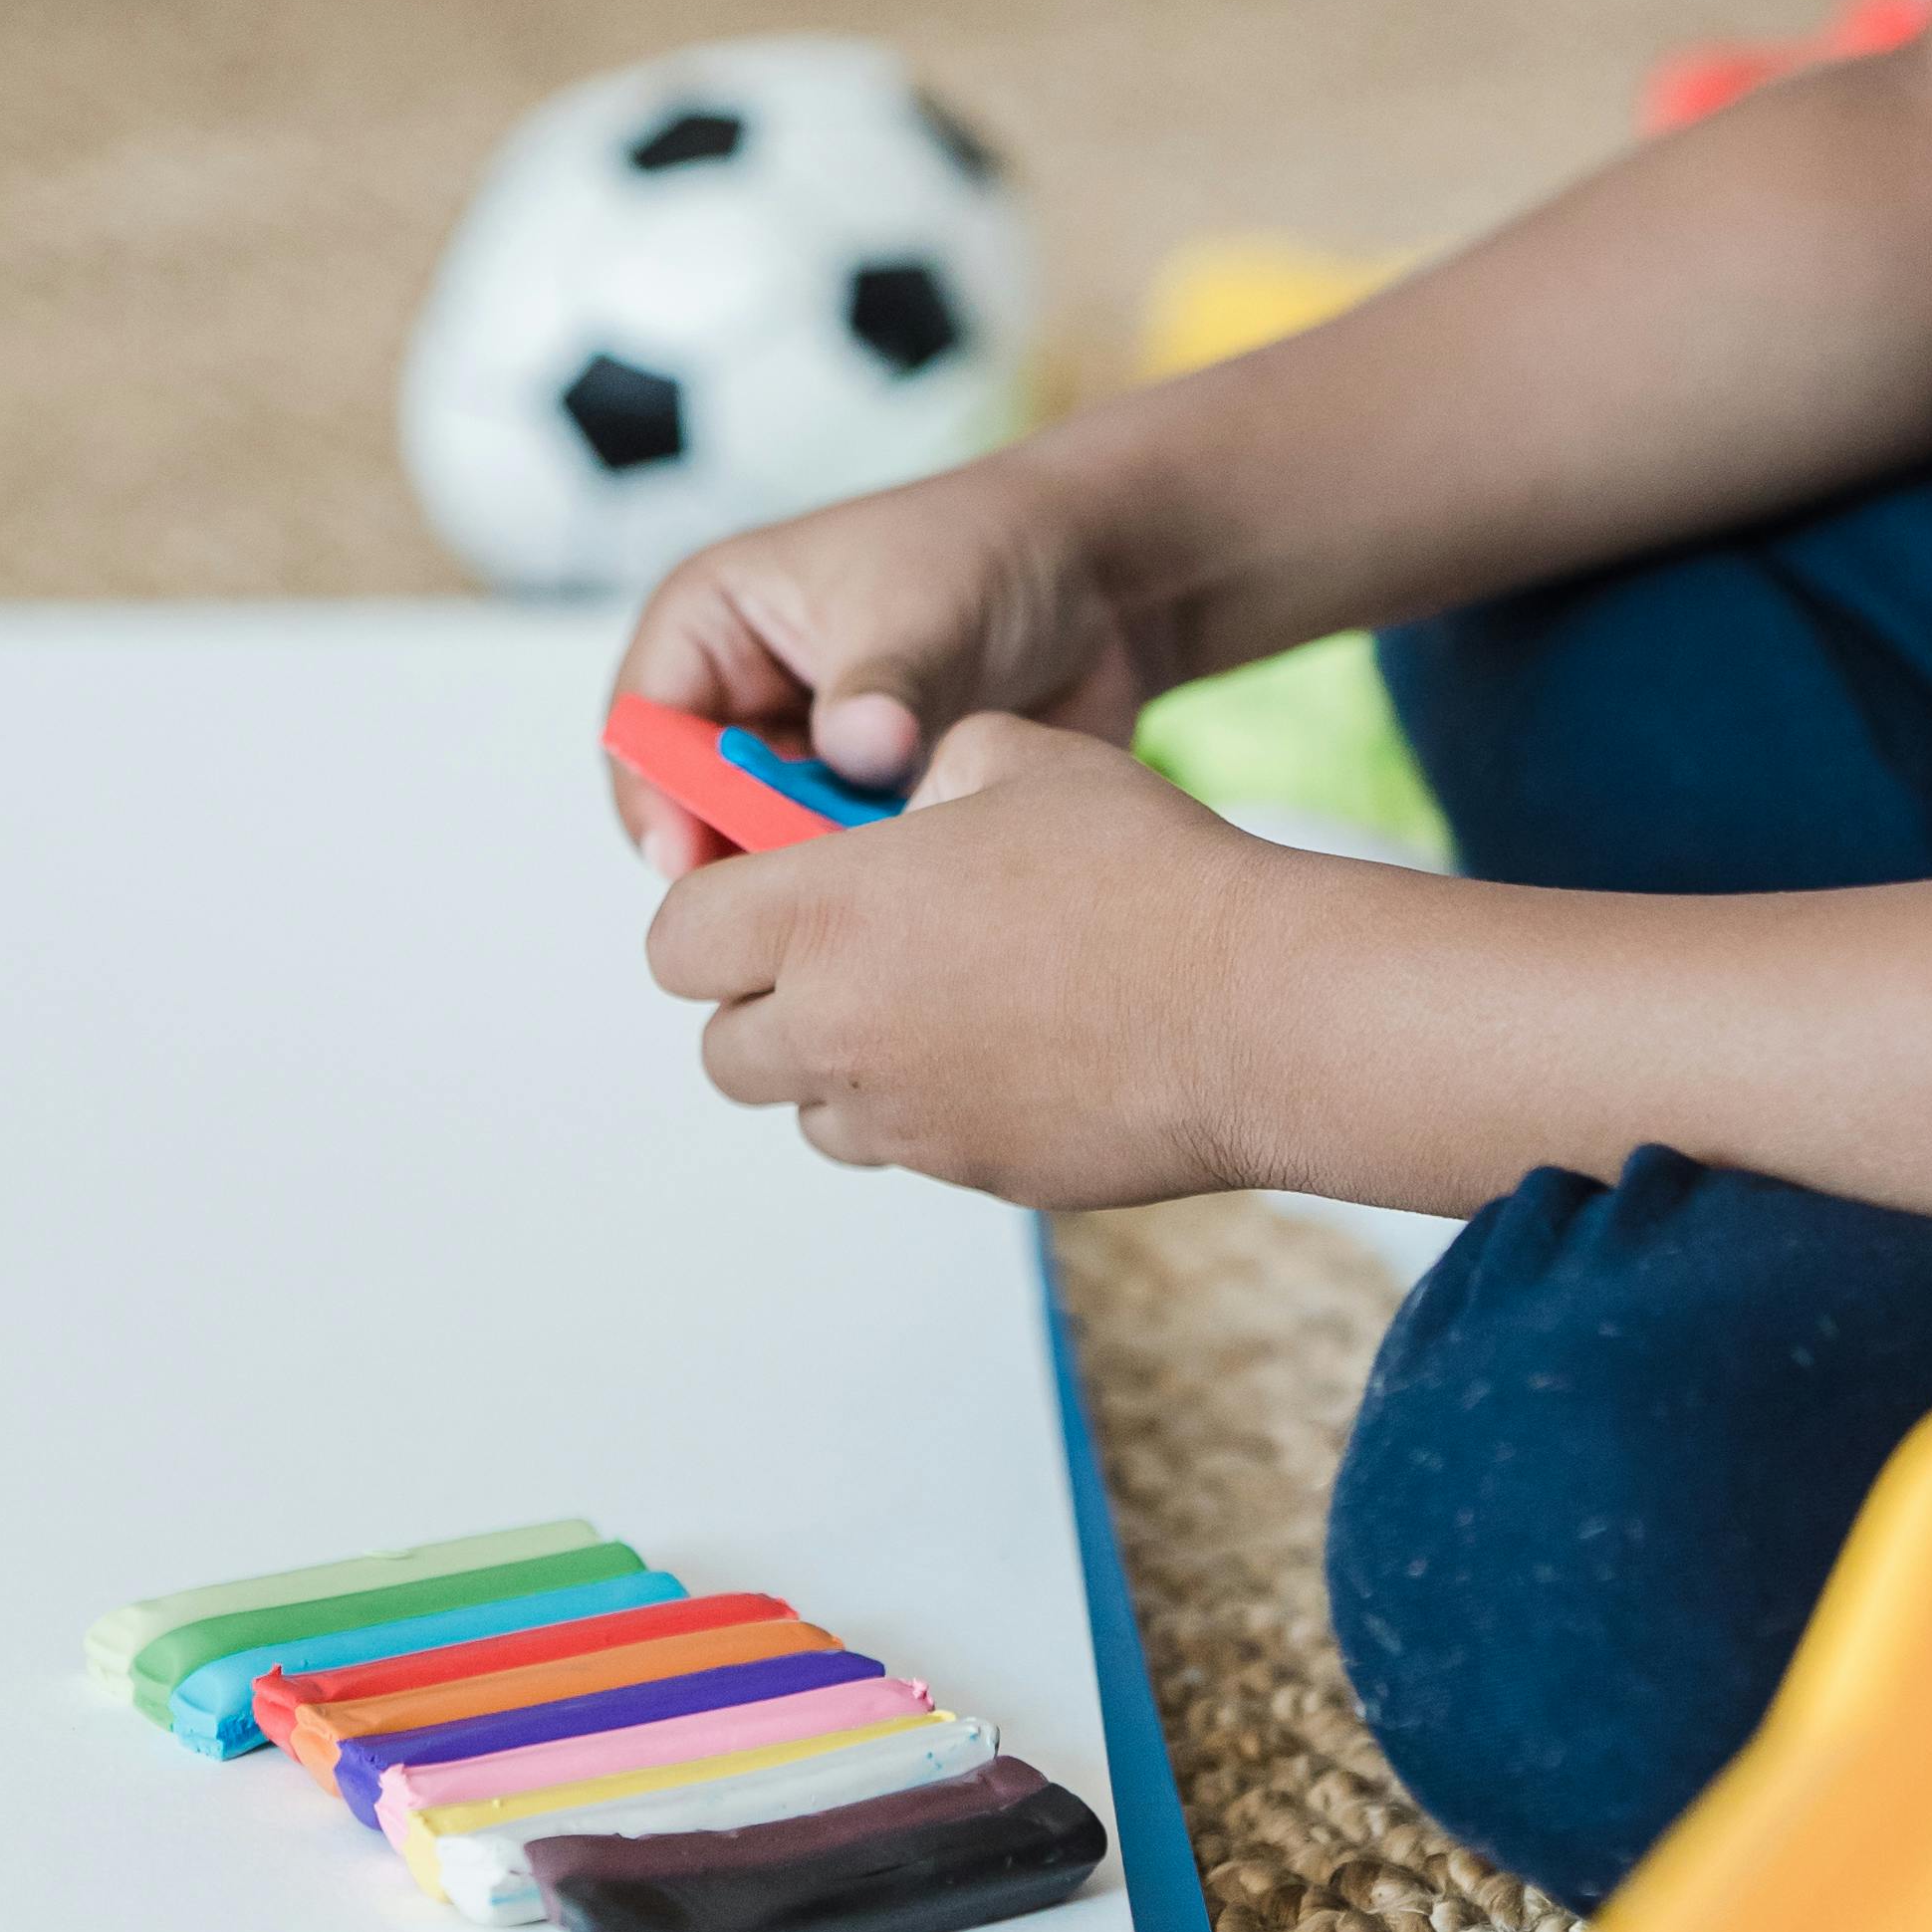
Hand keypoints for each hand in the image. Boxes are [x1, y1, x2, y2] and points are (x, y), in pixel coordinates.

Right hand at [607, 455, 1151, 879]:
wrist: (1102, 581)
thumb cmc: (992, 549)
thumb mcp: (923, 609)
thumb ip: (884, 688)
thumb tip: (858, 749)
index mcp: (715, 619)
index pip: (643, 729)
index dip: (661, 800)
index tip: (699, 863)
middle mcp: (744, 695)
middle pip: (696, 806)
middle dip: (742, 854)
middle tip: (803, 892)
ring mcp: (803, 757)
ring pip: (764, 849)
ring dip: (810, 874)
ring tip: (879, 879)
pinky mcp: (860, 807)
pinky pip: (832, 871)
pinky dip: (862, 888)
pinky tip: (912, 892)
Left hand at [643, 712, 1270, 1201]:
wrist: (1256, 1007)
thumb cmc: (1149, 872)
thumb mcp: (1019, 757)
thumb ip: (930, 771)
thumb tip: (912, 795)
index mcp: (825, 915)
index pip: (675, 941)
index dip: (710, 913)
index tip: (762, 890)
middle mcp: (838, 1029)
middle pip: (722, 1047)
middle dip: (762, 1000)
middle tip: (844, 951)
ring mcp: (902, 1118)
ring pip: (807, 1111)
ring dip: (836, 1065)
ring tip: (929, 1001)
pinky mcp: (968, 1175)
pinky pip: (901, 1148)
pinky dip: (918, 1108)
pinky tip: (1003, 1048)